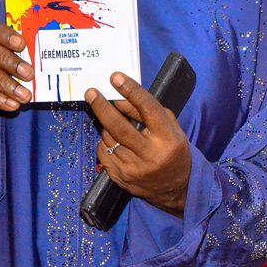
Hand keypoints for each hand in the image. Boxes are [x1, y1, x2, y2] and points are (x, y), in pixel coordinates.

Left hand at [86, 73, 192, 216]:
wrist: (176, 188)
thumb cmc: (173, 151)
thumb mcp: (170, 127)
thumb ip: (146, 112)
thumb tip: (118, 98)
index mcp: (167, 138)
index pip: (148, 109)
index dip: (131, 91)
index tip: (116, 77)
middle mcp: (150, 155)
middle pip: (120, 127)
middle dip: (102, 107)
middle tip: (91, 92)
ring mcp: (133, 169)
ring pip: (109, 139)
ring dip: (106, 125)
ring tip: (110, 120)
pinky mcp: (121, 178)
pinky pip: (104, 153)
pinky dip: (105, 142)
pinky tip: (113, 139)